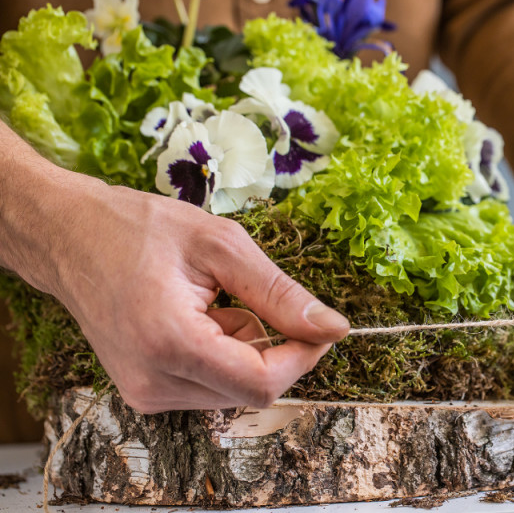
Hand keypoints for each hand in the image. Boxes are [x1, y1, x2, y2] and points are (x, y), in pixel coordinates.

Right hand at [49, 179, 348, 412]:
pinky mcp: (146, 391)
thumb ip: (281, 294)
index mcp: (170, 345)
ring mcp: (146, 393)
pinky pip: (211, 385)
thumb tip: (335, 328)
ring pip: (235, 390)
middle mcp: (154, 384)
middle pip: (251, 390)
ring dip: (245, 349)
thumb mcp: (222, 247)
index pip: (262, 383)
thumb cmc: (139, 229)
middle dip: (272, 347)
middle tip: (251, 296)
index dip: (302, 356)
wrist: (70, 237)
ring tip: (213, 302)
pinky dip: (223, 354)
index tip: (319, 326)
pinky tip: (198, 318)